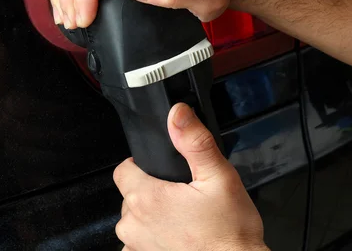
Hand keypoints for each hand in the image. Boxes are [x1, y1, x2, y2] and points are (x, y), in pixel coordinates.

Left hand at [113, 103, 267, 250]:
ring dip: (150, 217)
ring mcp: (137, 246)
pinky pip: (138, 243)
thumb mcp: (219, 178)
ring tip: (181, 219)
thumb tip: (178, 114)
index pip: (123, 170)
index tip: (157, 170)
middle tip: (180, 196)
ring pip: (134, 219)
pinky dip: (152, 238)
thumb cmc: (229, 234)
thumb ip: (195, 142)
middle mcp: (134, 224)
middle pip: (130, 195)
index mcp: (146, 198)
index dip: (139, 165)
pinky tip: (175, 236)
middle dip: (150, 191)